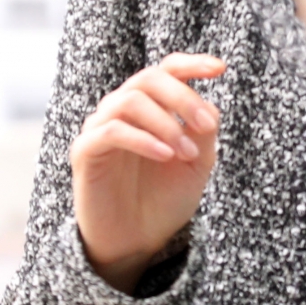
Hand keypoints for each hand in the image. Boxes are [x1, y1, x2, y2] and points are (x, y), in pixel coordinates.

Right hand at [70, 53, 225, 293]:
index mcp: (151, 106)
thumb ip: (203, 132)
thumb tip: (209, 106)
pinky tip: (165, 155)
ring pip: (129, 100)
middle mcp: (122, 109)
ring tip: (186, 153)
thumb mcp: (197, 163)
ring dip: (165, 123)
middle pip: (149, 78)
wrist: (137, 241)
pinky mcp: (85, 151)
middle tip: (207, 127)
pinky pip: (111, 131)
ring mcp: (101, 127)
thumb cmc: (164, 198)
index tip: (220, 69)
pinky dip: (143, 139)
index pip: (167, 70)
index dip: (192, 63)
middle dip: (183, 98)